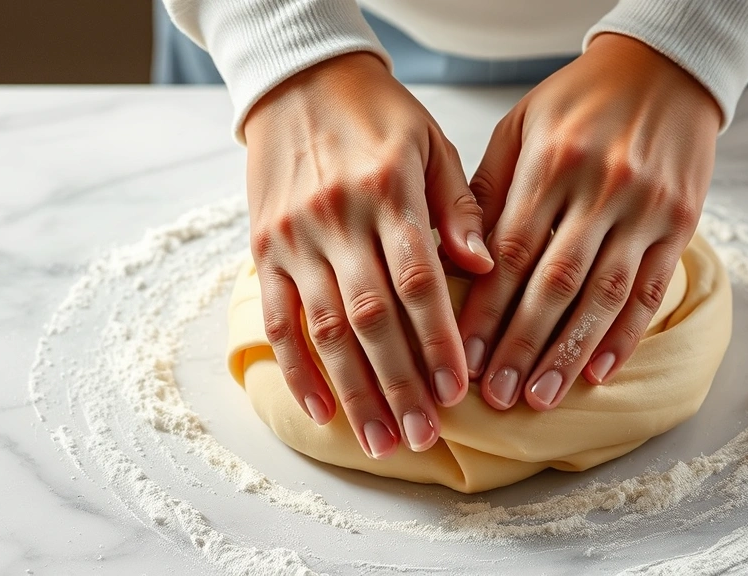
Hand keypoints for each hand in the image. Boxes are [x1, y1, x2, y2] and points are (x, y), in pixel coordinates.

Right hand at [244, 53, 493, 457]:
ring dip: (354, 392)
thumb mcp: (431, 143)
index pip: (418, 282)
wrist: (298, 82)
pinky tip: (320, 411)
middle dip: (400, 384)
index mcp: (388, 193)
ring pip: (325, 330)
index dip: (438, 341)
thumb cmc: (378, 115)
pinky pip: (276, 319)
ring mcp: (295, 239)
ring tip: (380, 441)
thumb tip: (483, 266)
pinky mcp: (264, 250)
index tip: (458, 390)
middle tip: (424, 436)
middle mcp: (338, 220)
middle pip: (371, 319)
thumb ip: (457, 207)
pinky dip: (296, 369)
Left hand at [459, 34, 721, 410]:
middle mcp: (602, 188)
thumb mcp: (522, 126)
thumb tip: (460, 259)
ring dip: (571, 352)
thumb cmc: (579, 101)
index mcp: (553, 162)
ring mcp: (647, 208)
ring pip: (605, 294)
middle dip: (523, 344)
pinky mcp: (681, 222)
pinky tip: (600, 372)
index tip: (464, 356)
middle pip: (556, 282)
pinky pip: (653, 288)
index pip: (512, 251)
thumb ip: (490, 189)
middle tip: (498, 395)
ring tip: (542, 396)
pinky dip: (626, 334)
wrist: (665, 69)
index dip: (487, 310)